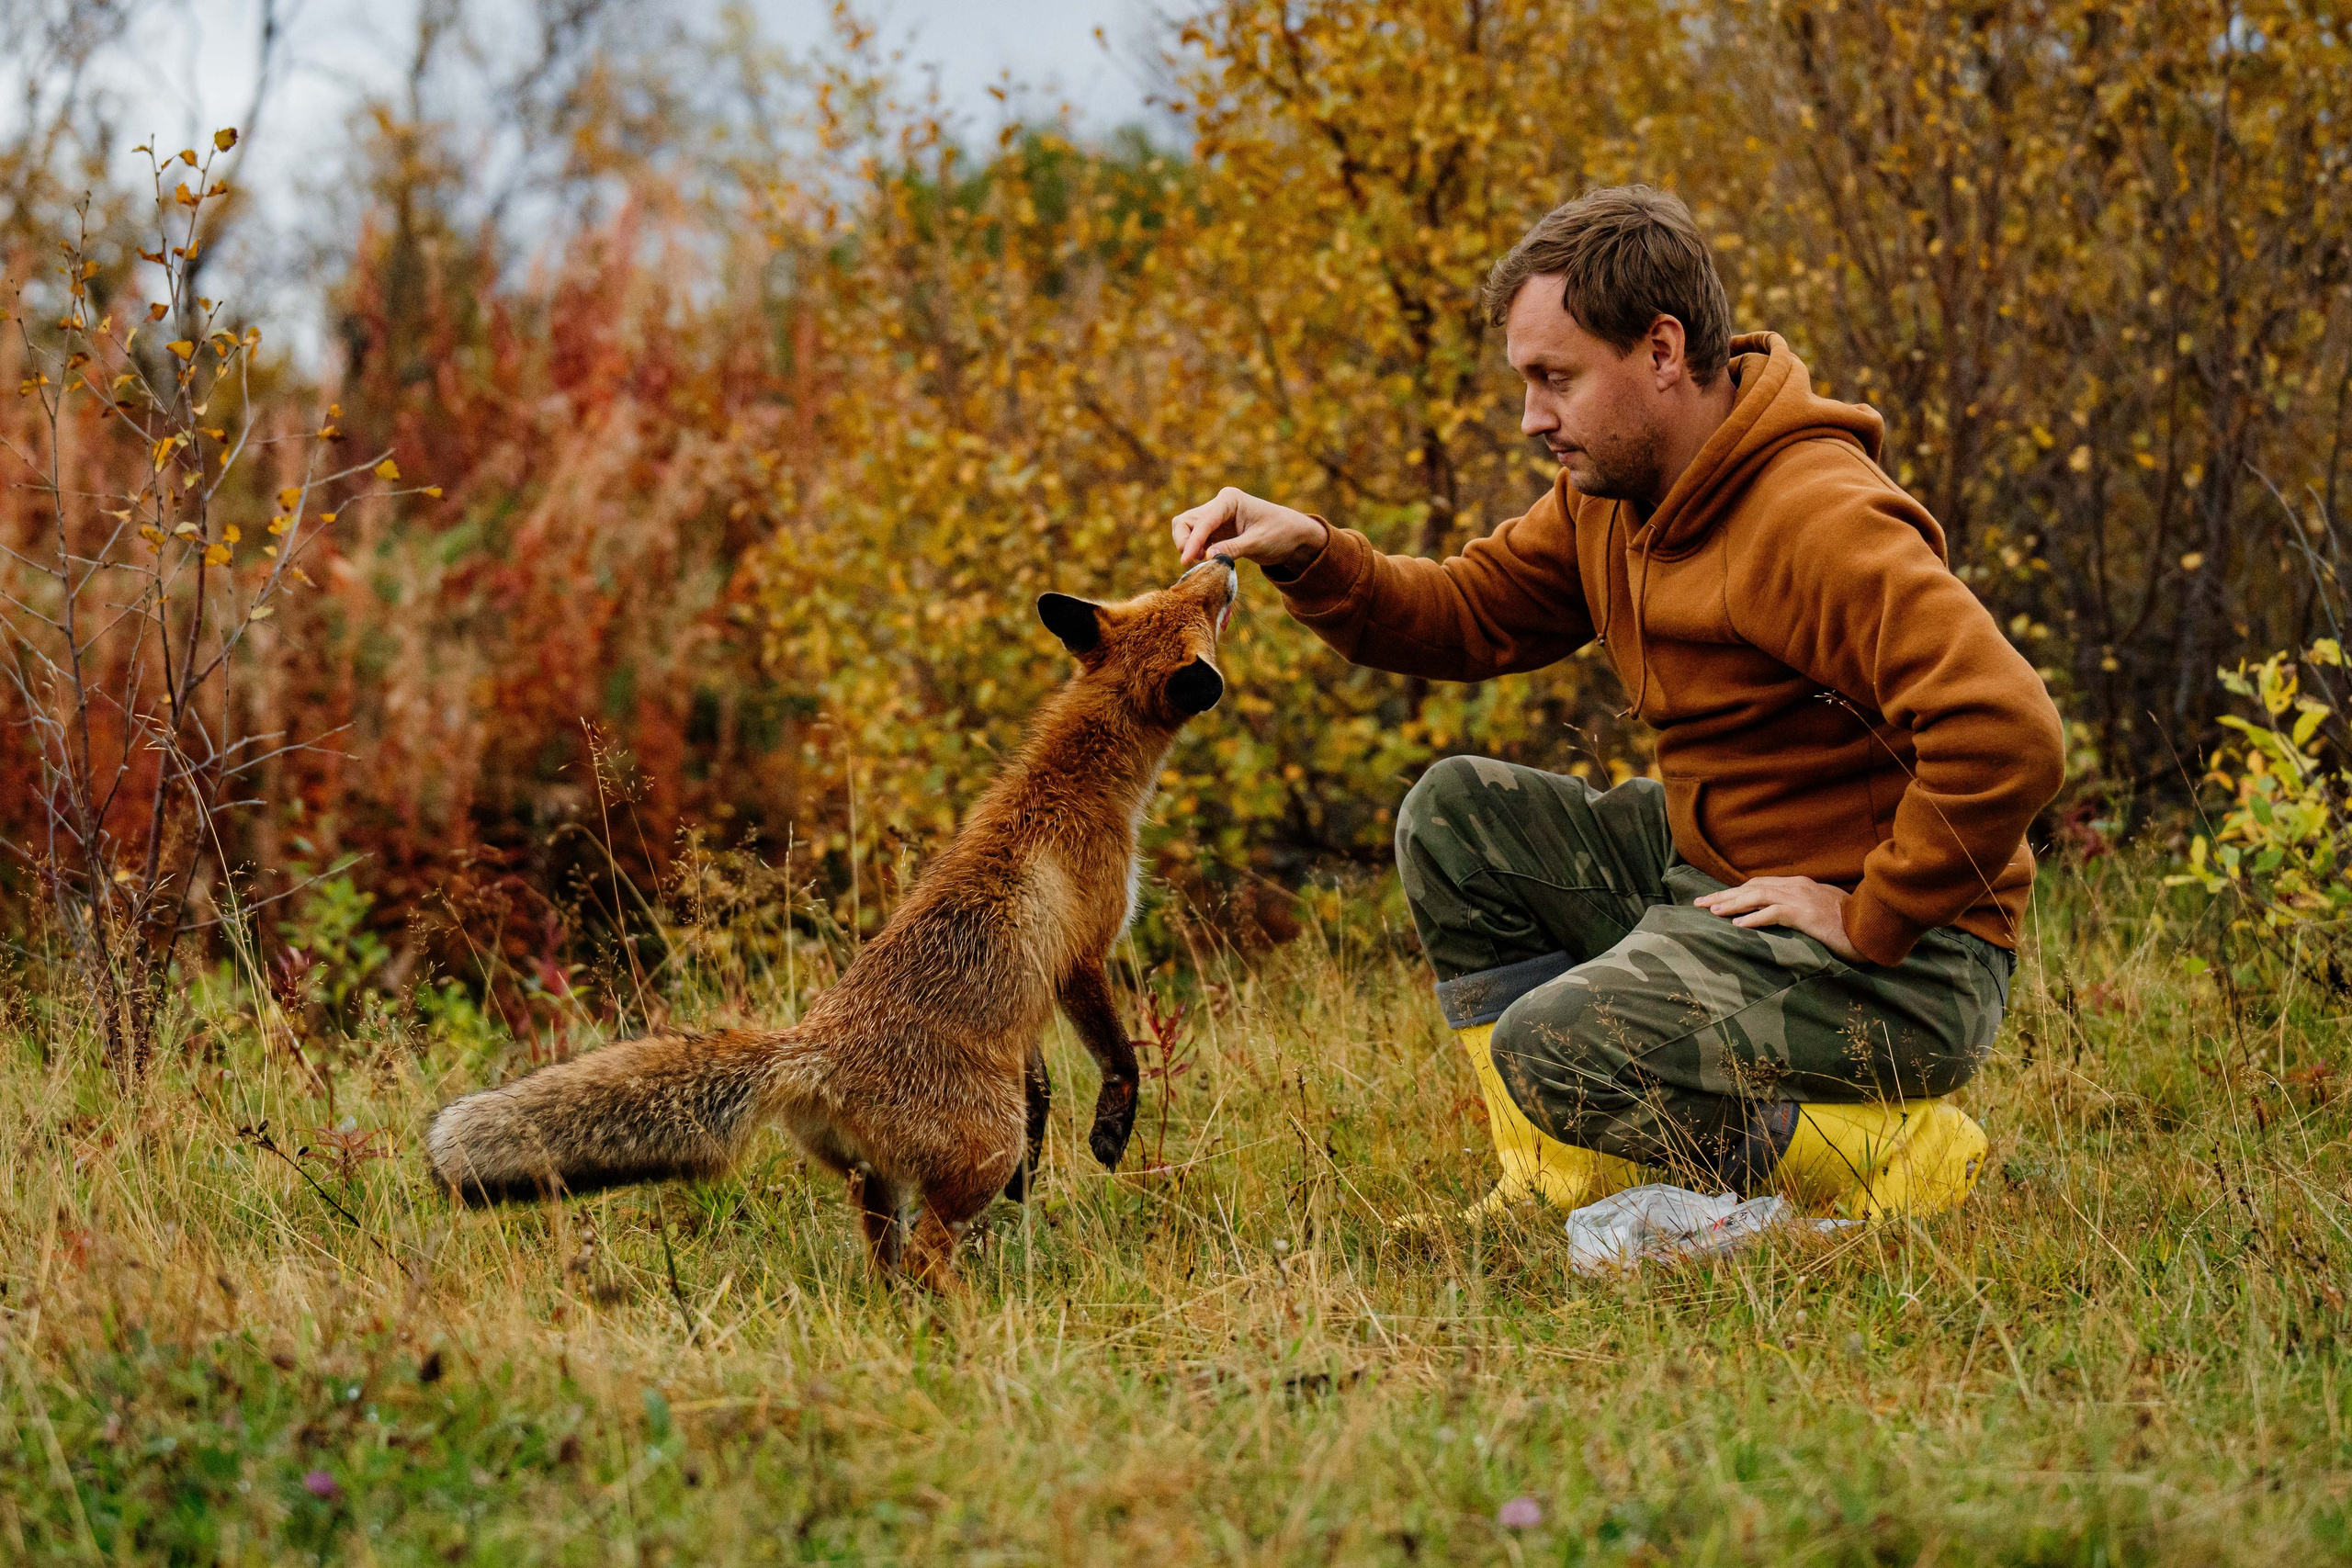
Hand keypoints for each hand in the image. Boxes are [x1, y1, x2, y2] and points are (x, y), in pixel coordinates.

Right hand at [1171, 487, 1327, 570]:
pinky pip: (1195, 540)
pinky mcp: (1215, 531)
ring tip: (1204, 562)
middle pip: (1185, 522)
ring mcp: (1215, 517)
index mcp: (1229, 500)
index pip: (1202, 521)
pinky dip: (1195, 551)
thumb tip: (1207, 557)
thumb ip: (1233, 549)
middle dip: (1185, 542)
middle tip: (1194, 563)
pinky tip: (1207, 562)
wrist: (1293, 536)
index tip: (1187, 561)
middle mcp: (1218, 505)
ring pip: (1185, 530)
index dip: (1193, 541)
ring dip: (1188, 547)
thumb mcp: (1259, 543)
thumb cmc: (1281, 533)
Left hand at [1694, 876, 1863, 963]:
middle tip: (1698, 903)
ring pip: (1758, 897)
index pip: (1758, 885)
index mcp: (1798, 885)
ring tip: (1711, 912)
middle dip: (1723, 895)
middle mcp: (1796, 887)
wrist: (1872, 926)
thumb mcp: (1821, 910)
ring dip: (1732, 904)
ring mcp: (1801, 898)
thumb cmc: (1848, 923)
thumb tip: (1780, 915)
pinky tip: (1739, 925)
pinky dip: (1755, 918)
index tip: (1714, 900)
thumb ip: (1800, 908)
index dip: (1734, 891)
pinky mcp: (1806, 914)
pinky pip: (1774, 914)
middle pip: (1751, 888)